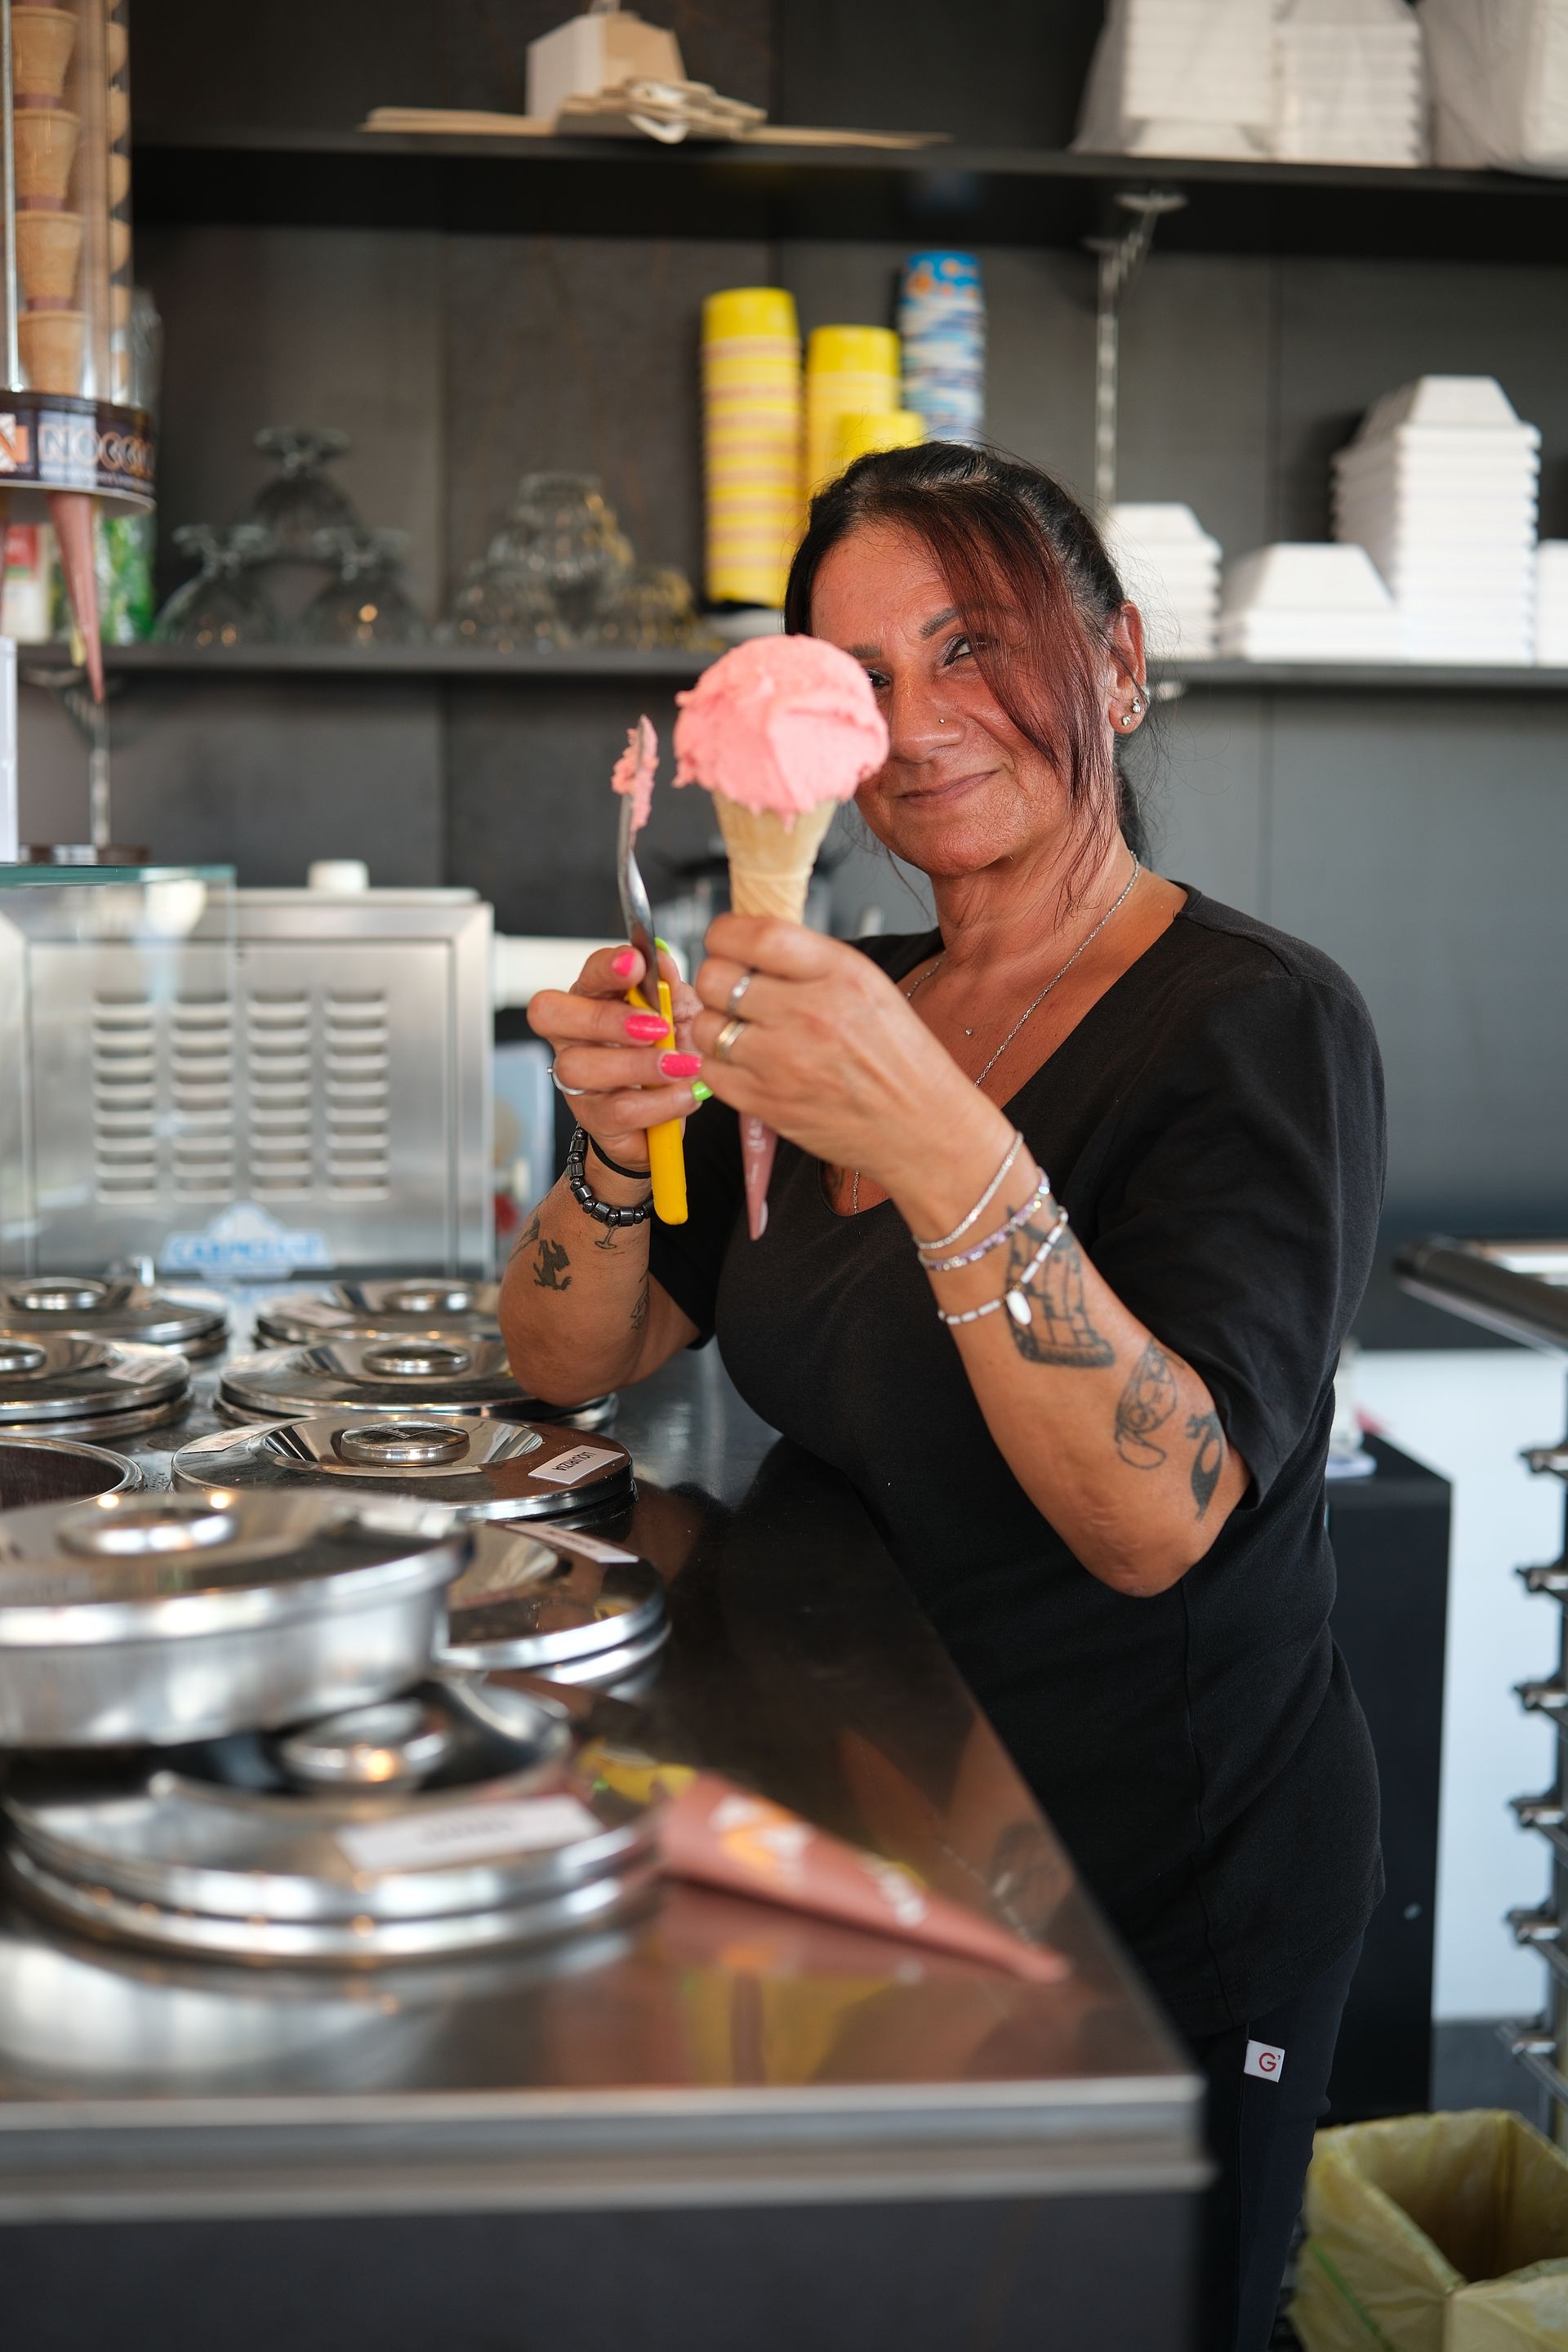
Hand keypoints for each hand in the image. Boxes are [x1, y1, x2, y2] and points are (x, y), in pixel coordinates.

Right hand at [528, 944, 705, 1171]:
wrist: (671, 1117)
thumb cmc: (668, 1057)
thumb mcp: (681, 1016)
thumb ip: (670, 988)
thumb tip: (661, 957)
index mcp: (595, 1001)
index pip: (587, 975)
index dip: (607, 967)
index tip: (637, 963)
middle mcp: (574, 1036)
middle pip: (552, 1014)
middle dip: (605, 1017)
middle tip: (655, 1027)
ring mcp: (577, 1079)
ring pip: (581, 1066)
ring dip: (637, 1065)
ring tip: (681, 1066)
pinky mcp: (594, 1118)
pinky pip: (618, 1109)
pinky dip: (660, 1102)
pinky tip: (686, 1094)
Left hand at [690, 915, 1002, 1204]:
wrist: (922, 1128)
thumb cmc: (899, 1058)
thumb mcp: (870, 986)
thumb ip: (810, 961)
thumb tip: (749, 943)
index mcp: (839, 974)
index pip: (755, 935)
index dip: (725, 933)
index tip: (724, 941)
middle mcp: (809, 1013)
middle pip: (717, 978)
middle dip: (718, 979)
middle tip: (734, 991)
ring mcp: (784, 1062)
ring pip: (707, 1025)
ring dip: (718, 1024)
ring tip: (745, 1031)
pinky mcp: (768, 1102)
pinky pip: (710, 1070)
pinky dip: (720, 1064)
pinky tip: (747, 1063)